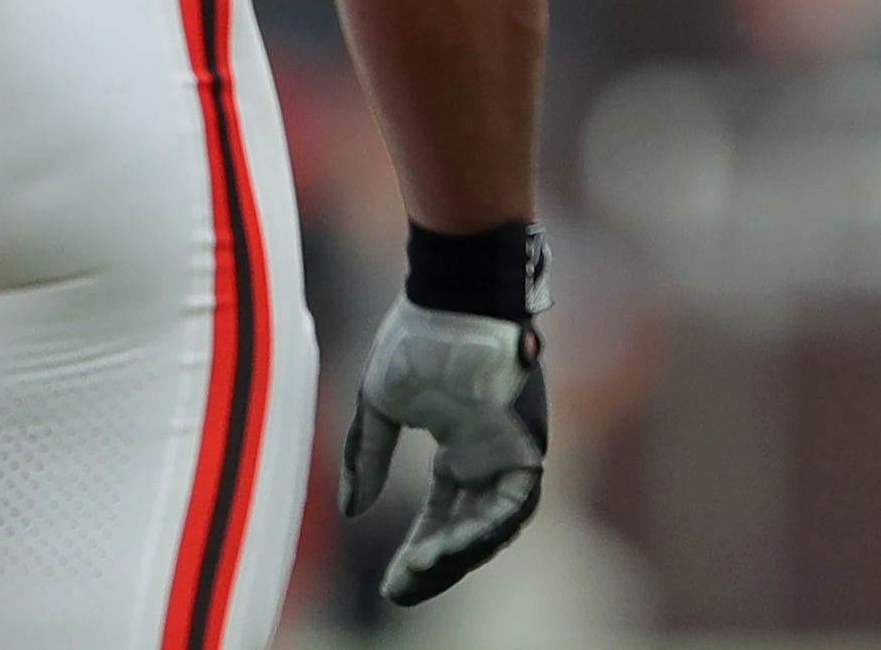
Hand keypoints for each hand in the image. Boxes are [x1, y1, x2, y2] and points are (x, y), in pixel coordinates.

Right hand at [340, 296, 547, 603]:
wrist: (452, 290)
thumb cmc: (418, 335)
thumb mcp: (378, 404)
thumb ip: (366, 457)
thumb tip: (352, 511)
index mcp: (460, 444)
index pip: (445, 512)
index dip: (420, 548)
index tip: (392, 582)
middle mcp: (490, 452)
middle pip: (470, 526)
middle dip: (438, 562)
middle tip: (402, 589)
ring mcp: (512, 446)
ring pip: (497, 522)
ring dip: (462, 551)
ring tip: (423, 570)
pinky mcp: (528, 439)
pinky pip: (516, 500)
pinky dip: (488, 526)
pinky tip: (456, 545)